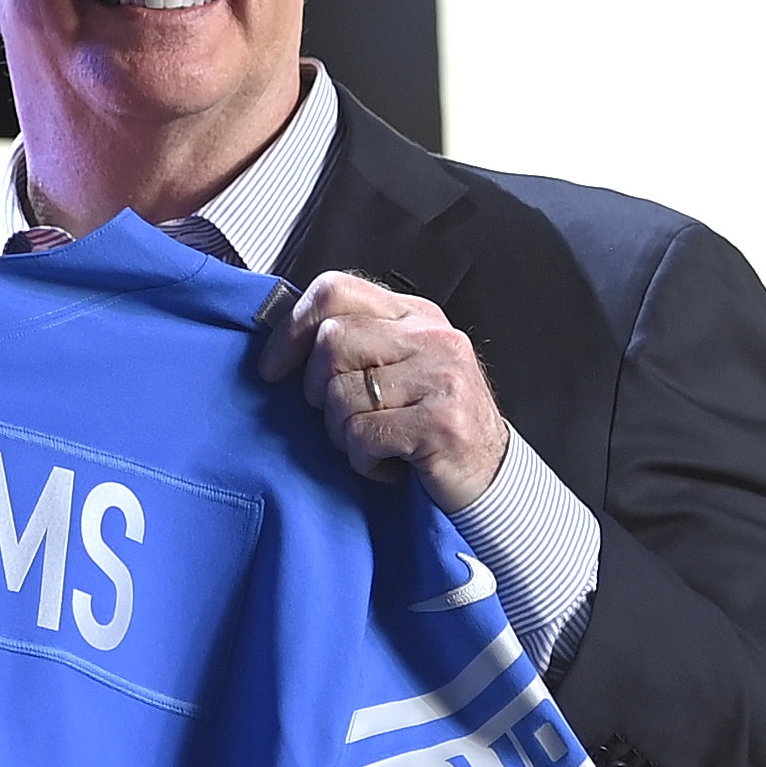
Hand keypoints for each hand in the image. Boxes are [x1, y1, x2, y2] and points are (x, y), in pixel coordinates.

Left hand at [255, 270, 510, 513]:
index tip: (272, 367)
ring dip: (343, 434)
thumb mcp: (399, 369)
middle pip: (330, 342)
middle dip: (318, 392)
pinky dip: (364, 461)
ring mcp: (440, 375)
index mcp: (414, 314)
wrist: (492, 476)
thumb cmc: (432, 425)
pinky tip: (390, 463)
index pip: (335, 290)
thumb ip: (355, 345)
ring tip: (375, 442)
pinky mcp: (440, 421)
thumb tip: (281, 342)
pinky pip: (362, 435)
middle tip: (344, 418)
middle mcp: (431, 336)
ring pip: (340, 395)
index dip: (291, 327)